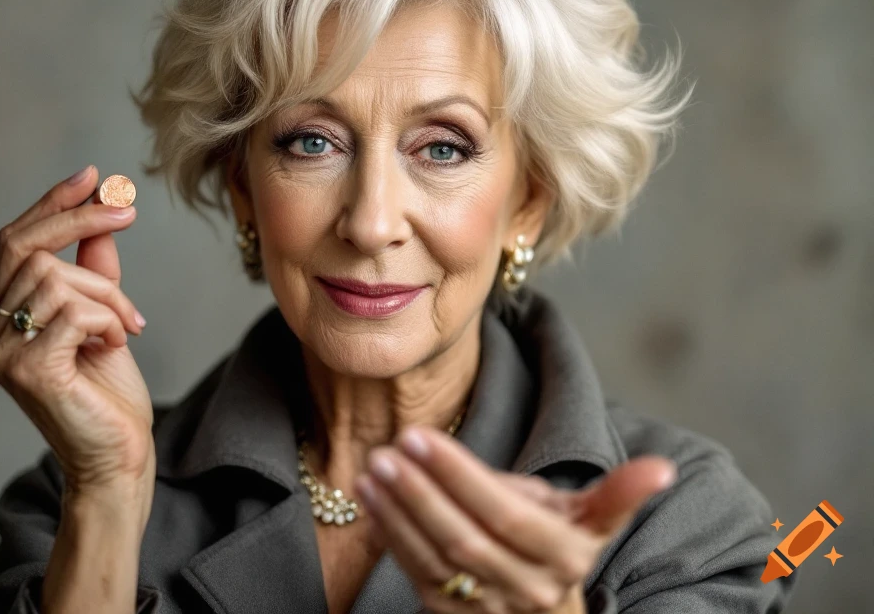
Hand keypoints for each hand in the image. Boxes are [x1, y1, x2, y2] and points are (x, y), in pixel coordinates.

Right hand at [0, 165, 154, 507]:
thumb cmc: (109, 394)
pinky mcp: (29, 371)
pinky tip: (118, 342)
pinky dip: (107, 319)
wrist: (120, 457)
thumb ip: (94, 272)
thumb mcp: (104, 318)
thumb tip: (101, 215)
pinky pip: (74, 312)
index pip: (14, 244)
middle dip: (81, 222)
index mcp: (2, 319)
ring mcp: (3, 354)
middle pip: (31, 250)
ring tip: (126, 325)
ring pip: (59, 279)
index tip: (92, 176)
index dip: (50, 205)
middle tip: (128, 212)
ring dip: (107, 295)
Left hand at [355, 426, 676, 612]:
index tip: (422, 436)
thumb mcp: (589, 519)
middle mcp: (527, 589)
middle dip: (421, 491)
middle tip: (389, 447)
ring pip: (435, 560)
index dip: (461, 476)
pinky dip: (389, 535)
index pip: (505, 514)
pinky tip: (369, 497)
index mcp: (564, 557)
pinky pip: (415, 575)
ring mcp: (486, 611)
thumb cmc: (558, 547)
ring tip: (372, 467)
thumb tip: (662, 468)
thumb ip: (616, 494)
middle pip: (465, 538)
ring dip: (397, 512)